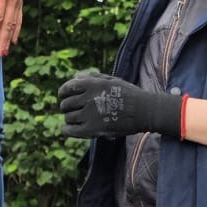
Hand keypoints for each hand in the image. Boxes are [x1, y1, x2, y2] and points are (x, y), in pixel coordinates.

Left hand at [0, 0, 23, 56]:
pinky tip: (14, 41)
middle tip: (0, 53)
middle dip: (3, 39)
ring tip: (5, 51)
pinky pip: (19, 20)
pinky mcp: (20, 5)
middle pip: (8, 23)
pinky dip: (17, 32)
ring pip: (14, 24)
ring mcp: (17, 4)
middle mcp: (12, 1)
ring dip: (9, 39)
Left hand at [58, 72, 181, 139]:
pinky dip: (66, 129)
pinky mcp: (93, 130)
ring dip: (70, 118)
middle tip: (71, 110)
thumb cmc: (129, 94)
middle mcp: (89, 98)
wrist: (144, 111)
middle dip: (66, 106)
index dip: (62, 92)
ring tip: (76, 119)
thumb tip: (75, 76)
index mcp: (92, 85)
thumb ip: (92, 77)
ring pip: (68, 117)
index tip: (63, 96)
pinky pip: (71, 130)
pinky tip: (67, 129)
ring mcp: (89, 115)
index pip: (67, 87)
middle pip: (66, 104)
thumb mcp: (111, 80)